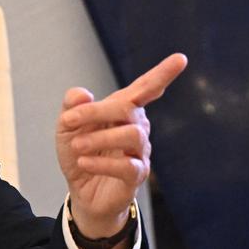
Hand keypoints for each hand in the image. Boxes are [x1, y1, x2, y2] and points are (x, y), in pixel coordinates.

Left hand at [56, 53, 187, 237]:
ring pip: (132, 135)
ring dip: (99, 138)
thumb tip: (82, 94)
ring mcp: (140, 152)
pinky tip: (85, 162)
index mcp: (123, 110)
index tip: (180, 58)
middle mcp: (137, 127)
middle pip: (129, 109)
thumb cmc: (79, 151)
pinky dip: (101, 162)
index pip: (145, 88)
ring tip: (78, 146)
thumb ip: (72, 107)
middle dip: (97, 112)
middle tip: (69, 120)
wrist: (80, 189)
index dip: (162, 74)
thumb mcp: (67, 126)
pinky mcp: (137, 176)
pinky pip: (127, 166)